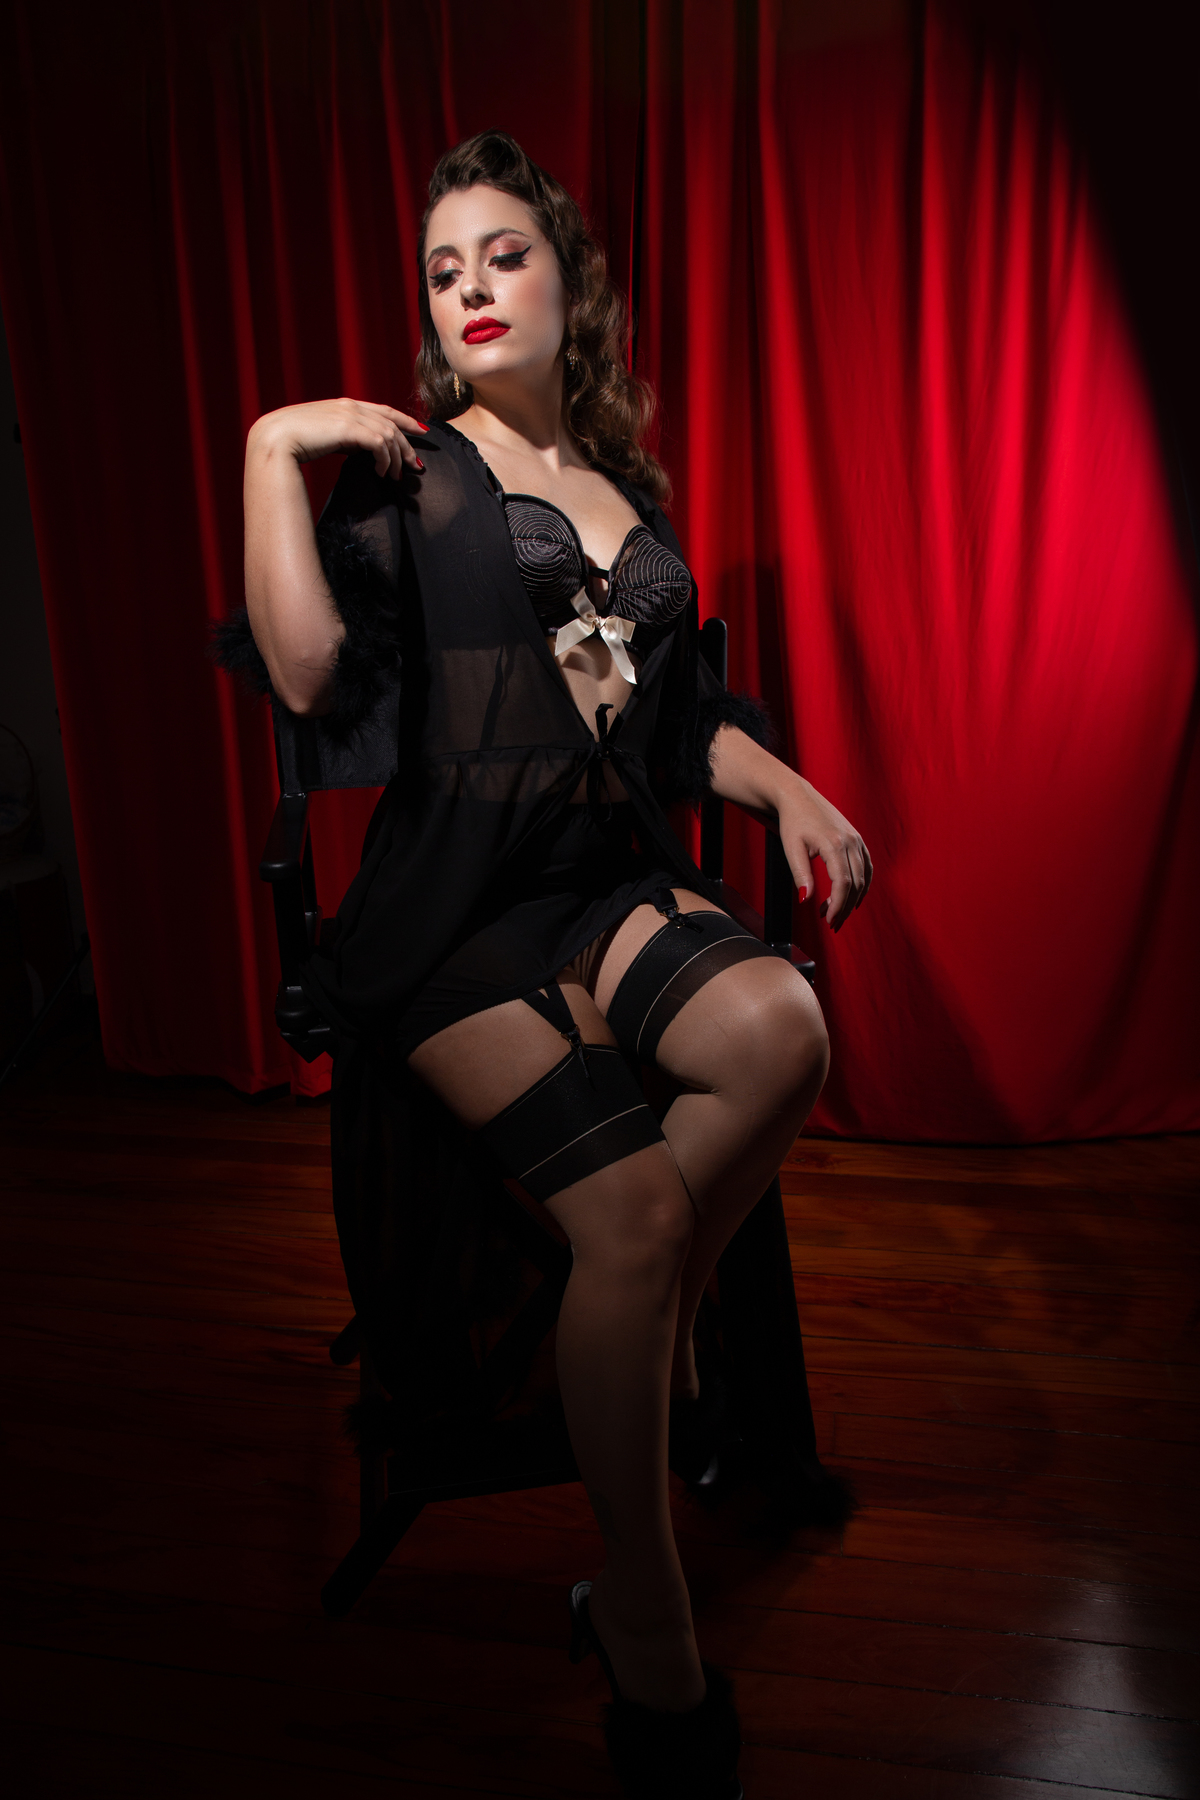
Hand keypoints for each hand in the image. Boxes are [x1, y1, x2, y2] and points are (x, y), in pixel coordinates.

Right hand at [248, 397, 428, 477]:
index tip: (420, 431)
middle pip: (391, 423)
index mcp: (344, 405)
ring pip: (388, 434)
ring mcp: (349, 415)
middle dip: (407, 445)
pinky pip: (379, 443)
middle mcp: (350, 406)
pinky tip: (381, 472)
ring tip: (395, 476)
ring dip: (396, 457)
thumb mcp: (323, 436)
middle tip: (416, 466)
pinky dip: (385, 458)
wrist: (274, 438)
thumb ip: (342, 438)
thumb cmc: (292, 441)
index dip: (404, 420)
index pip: (383, 410)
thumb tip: (357, 450)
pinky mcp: (349, 428)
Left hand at [776, 775, 871, 931]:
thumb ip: (801, 875)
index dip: (838, 906)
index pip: (843, 883)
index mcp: (834, 844)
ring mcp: (856, 839)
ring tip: (838, 914)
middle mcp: (851, 841)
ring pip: (863, 877)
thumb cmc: (792, 822)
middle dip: (845, 907)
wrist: (797, 796)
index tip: (829, 921)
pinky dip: (863, 884)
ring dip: (853, 899)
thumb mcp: (792, 849)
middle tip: (832, 924)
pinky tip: (853, 898)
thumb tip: (805, 900)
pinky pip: (867, 866)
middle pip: (856, 883)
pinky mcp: (857, 838)